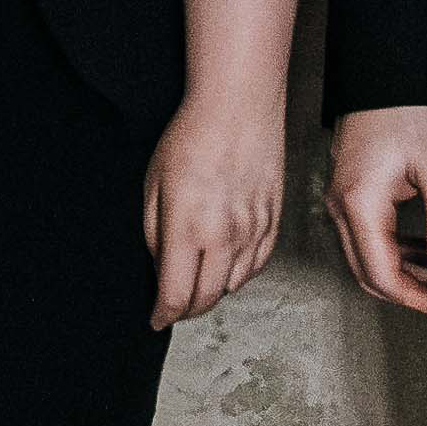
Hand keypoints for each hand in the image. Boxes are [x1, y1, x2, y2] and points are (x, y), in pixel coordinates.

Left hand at [146, 91, 286, 326]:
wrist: (238, 106)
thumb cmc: (191, 137)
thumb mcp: (153, 186)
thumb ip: (154, 235)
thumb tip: (160, 270)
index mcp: (188, 228)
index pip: (176, 294)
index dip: (164, 314)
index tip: (156, 319)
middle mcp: (225, 236)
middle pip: (207, 298)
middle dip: (186, 310)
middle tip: (173, 308)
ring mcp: (253, 230)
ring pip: (234, 285)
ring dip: (212, 293)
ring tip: (196, 286)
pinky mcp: (273, 220)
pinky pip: (257, 265)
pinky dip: (239, 275)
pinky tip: (225, 269)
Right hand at [324, 103, 426, 320]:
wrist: (388, 73)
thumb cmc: (413, 113)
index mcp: (361, 205)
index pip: (383, 274)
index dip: (417, 297)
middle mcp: (342, 208)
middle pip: (369, 274)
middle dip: (411, 293)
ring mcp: (341, 201)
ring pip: (366, 259)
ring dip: (404, 274)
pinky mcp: (349, 194)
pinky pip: (367, 238)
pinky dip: (395, 253)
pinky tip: (425, 252)